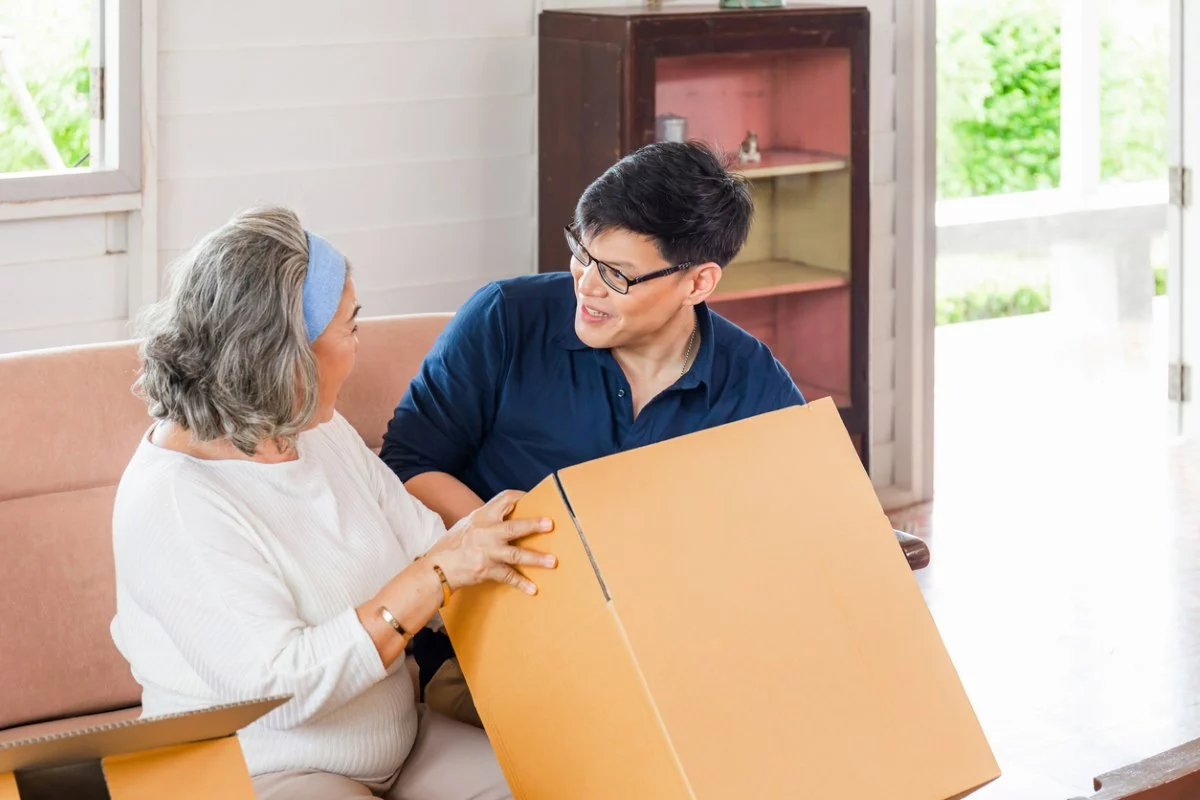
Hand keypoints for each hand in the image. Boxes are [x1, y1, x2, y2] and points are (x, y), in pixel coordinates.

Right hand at [428, 490, 556, 594]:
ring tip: (552, 561)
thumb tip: (512, 516)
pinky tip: (533, 589)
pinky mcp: (487, 570)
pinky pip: (508, 577)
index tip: (538, 499)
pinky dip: (521, 583)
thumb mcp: (469, 524)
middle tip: (550, 525)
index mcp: (482, 516)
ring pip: (515, 554)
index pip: (505, 499)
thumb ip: (489, 520)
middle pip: (514, 527)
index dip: (522, 497)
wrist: (436, 568)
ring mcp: (487, 552)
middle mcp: (486, 533)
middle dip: (533, 525)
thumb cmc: (454, 544)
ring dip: (535, 558)